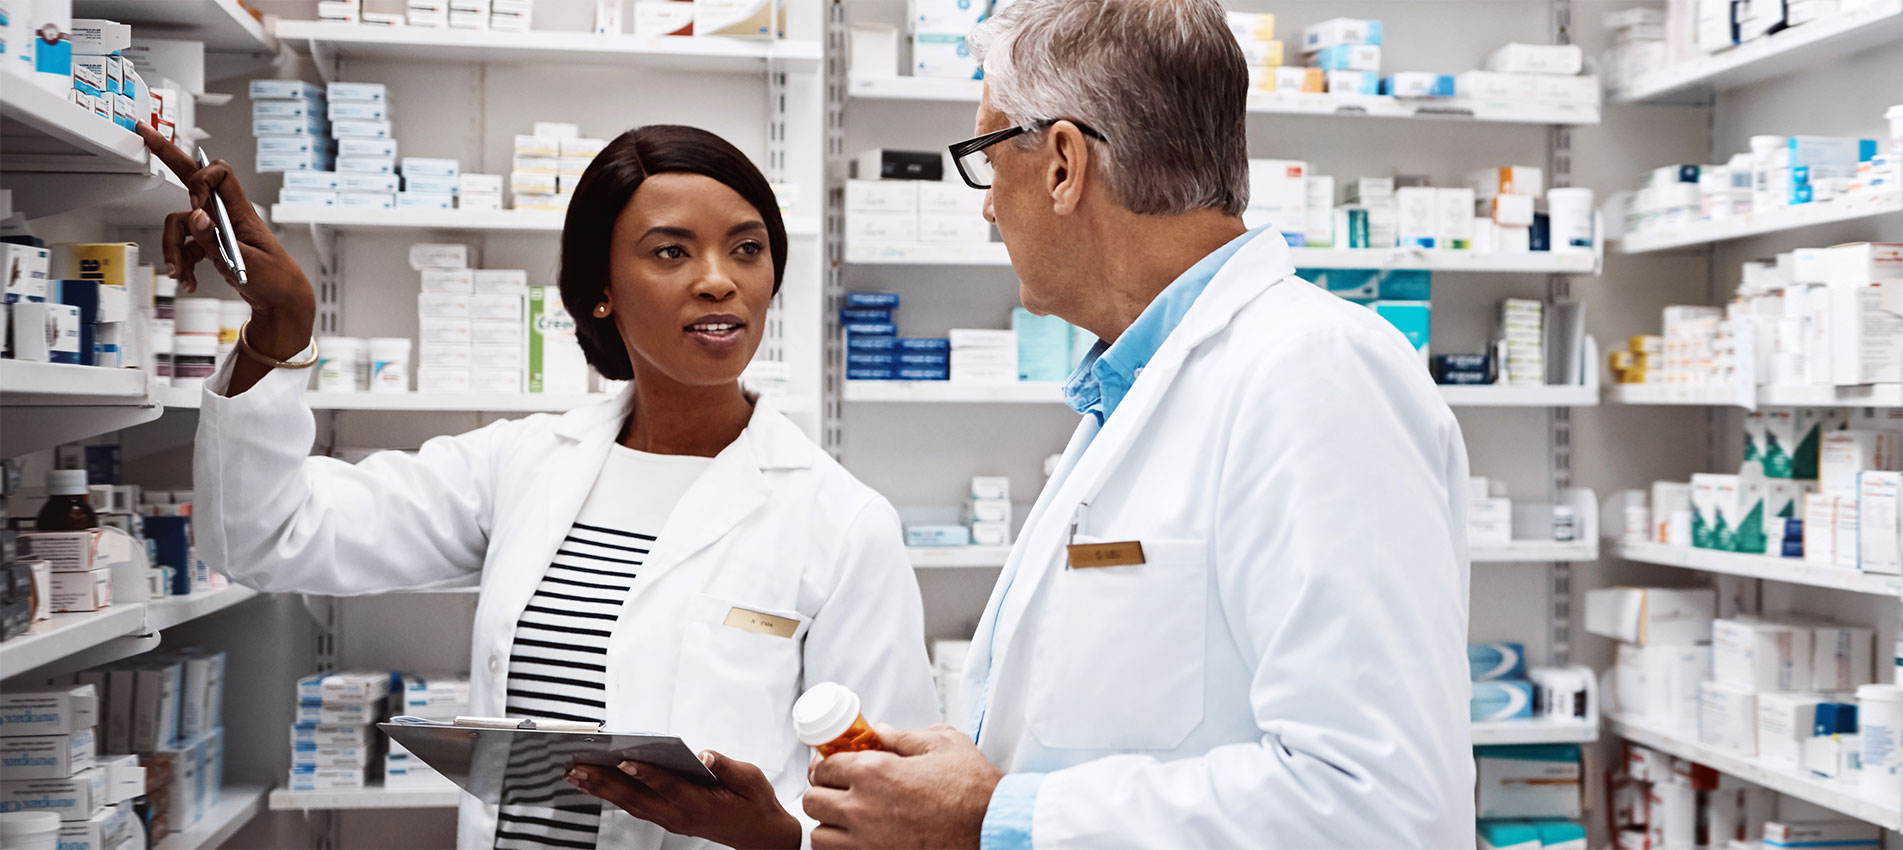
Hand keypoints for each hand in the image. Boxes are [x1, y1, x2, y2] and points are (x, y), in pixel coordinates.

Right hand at [138, 122, 313, 361]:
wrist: (281, 304)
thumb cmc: (275, 281)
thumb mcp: (246, 262)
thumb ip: (216, 239)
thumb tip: (196, 216)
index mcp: (241, 212)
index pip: (219, 174)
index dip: (201, 179)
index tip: (195, 203)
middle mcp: (226, 216)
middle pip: (194, 180)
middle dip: (168, 156)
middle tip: (146, 133)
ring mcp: (216, 230)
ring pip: (181, 224)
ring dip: (174, 248)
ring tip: (179, 272)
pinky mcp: (210, 245)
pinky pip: (186, 246)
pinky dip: (182, 262)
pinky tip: (187, 280)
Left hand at [566, 750, 800, 849]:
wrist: (758, 834)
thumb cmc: (754, 802)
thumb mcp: (750, 779)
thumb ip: (726, 766)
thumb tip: (704, 754)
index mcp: (702, 804)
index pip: (670, 786)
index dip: (647, 773)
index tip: (626, 759)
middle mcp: (681, 816)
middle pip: (638, 798)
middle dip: (606, 781)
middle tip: (579, 767)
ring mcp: (672, 820)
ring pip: (631, 804)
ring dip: (602, 789)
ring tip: (576, 773)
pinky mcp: (667, 819)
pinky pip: (635, 807)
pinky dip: (612, 794)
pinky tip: (596, 783)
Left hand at [802, 725, 1002, 849]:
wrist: (993, 829)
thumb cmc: (973, 789)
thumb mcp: (943, 744)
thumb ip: (903, 736)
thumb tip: (878, 732)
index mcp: (874, 771)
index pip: (824, 765)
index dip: (826, 763)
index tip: (832, 765)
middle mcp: (863, 807)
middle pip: (813, 799)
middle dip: (823, 791)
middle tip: (838, 790)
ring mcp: (867, 841)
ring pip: (820, 834)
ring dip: (828, 824)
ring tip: (846, 818)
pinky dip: (842, 848)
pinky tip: (859, 839)